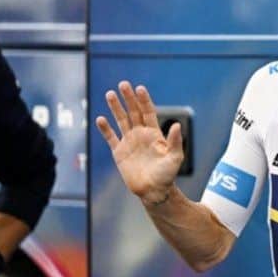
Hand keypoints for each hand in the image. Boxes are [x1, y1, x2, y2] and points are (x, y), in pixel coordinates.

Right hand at [96, 81, 183, 204]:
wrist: (154, 192)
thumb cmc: (167, 175)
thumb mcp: (175, 157)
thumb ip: (175, 141)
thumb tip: (177, 125)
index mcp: (155, 133)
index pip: (148, 112)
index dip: (144, 100)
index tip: (139, 88)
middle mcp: (141, 135)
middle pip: (133, 112)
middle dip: (128, 98)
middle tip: (123, 84)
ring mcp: (129, 142)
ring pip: (121, 121)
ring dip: (116, 108)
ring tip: (110, 94)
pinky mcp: (119, 153)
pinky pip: (111, 138)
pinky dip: (105, 129)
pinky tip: (100, 119)